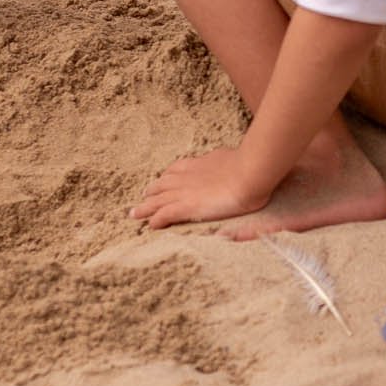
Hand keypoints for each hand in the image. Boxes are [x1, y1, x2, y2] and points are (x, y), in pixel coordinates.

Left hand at [132, 148, 270, 229]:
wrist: (249, 173)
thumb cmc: (248, 166)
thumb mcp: (232, 158)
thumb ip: (225, 162)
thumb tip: (228, 160)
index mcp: (198, 164)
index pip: (175, 171)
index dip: (167, 178)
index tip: (163, 183)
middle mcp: (185, 176)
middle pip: (161, 185)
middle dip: (152, 192)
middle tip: (144, 198)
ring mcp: (183, 192)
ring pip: (156, 200)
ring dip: (145, 207)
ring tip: (136, 213)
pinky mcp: (185, 207)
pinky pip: (163, 215)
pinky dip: (155, 220)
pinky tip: (151, 226)